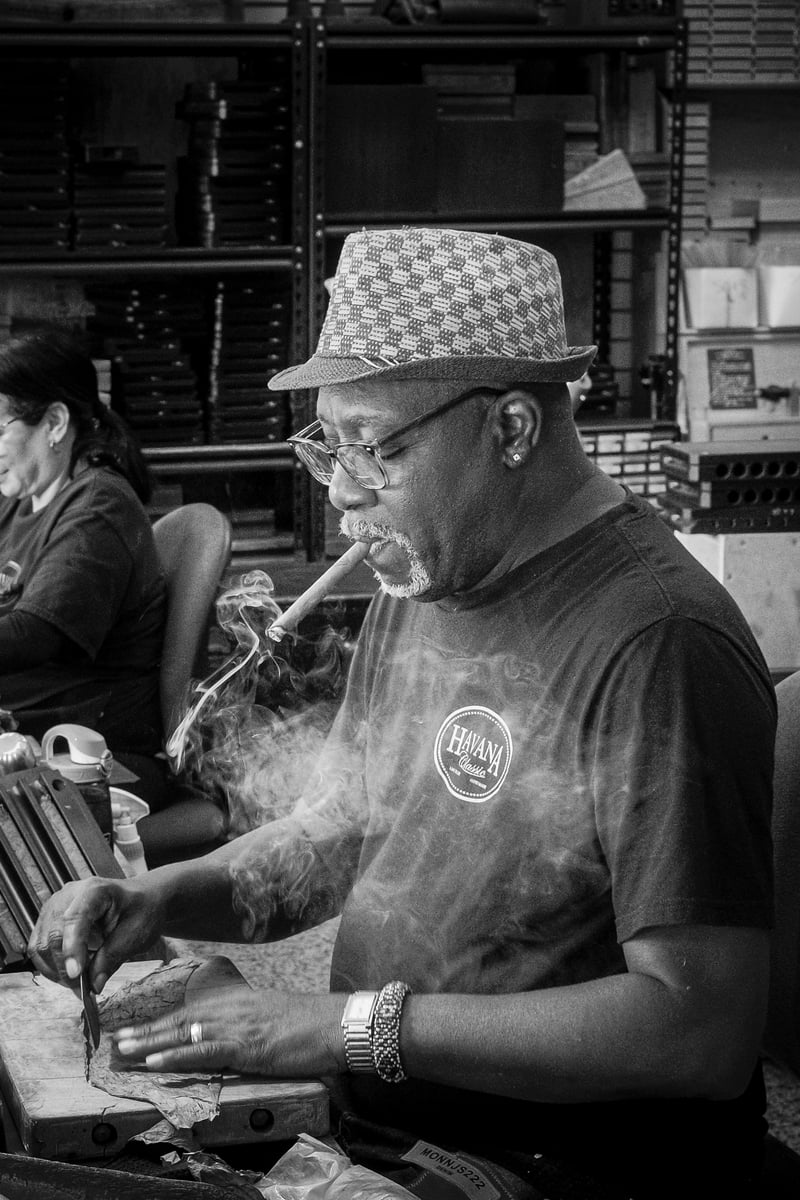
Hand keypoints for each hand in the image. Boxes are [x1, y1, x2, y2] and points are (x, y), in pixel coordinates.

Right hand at [28, 876, 163, 993]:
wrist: (142, 900)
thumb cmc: (141, 910)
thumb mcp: (135, 934)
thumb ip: (112, 958)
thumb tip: (93, 984)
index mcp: (95, 891)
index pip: (75, 919)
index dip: (72, 948)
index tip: (77, 974)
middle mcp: (69, 895)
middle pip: (53, 935)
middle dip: (65, 967)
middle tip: (83, 989)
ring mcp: (56, 907)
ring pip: (40, 945)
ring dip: (56, 970)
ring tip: (79, 981)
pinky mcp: (49, 921)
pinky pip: (39, 948)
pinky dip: (51, 966)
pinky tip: (71, 972)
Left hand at [114, 988, 346, 1077]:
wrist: (335, 1022)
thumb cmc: (307, 1023)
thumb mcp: (269, 1016)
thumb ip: (244, 1023)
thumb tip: (224, 1036)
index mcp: (235, 1001)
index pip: (188, 1011)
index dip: (158, 1021)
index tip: (131, 1028)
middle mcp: (230, 1008)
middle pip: (178, 1020)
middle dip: (144, 1031)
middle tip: (113, 1040)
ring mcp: (237, 1026)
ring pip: (183, 1034)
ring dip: (149, 1044)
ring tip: (122, 1051)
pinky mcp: (247, 1046)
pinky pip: (205, 1052)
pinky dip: (177, 1056)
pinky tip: (155, 1062)